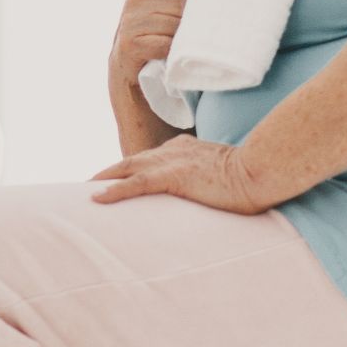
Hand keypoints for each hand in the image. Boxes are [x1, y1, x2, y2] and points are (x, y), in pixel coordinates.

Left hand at [90, 135, 278, 213]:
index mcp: (184, 148)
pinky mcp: (172, 176)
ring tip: (84, 194)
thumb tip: (205, 193)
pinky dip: (113, 191)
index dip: (129, 169)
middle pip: (130, 161)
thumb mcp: (223, 172)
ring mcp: (171, 161)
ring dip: (103, 181)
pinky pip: (134, 184)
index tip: (115, 179)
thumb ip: (207, 177)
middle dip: (107, 173)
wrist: (263, 171)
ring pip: (126, 170)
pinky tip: (96, 198)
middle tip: (87, 186)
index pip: (149, 158)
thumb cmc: (252, 176)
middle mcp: (173, 150)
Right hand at [113, 0, 200, 86]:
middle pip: (185, 5)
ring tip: (190, 43)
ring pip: (177, 25)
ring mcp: (131, 19)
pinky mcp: (131, 43)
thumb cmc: (155, 27)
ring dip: (187, 37)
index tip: (211, 9)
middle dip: (197, 19)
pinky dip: (174, 51)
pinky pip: (166, 44)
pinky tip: (175, 53)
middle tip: (204, 30)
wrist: (129, 63)